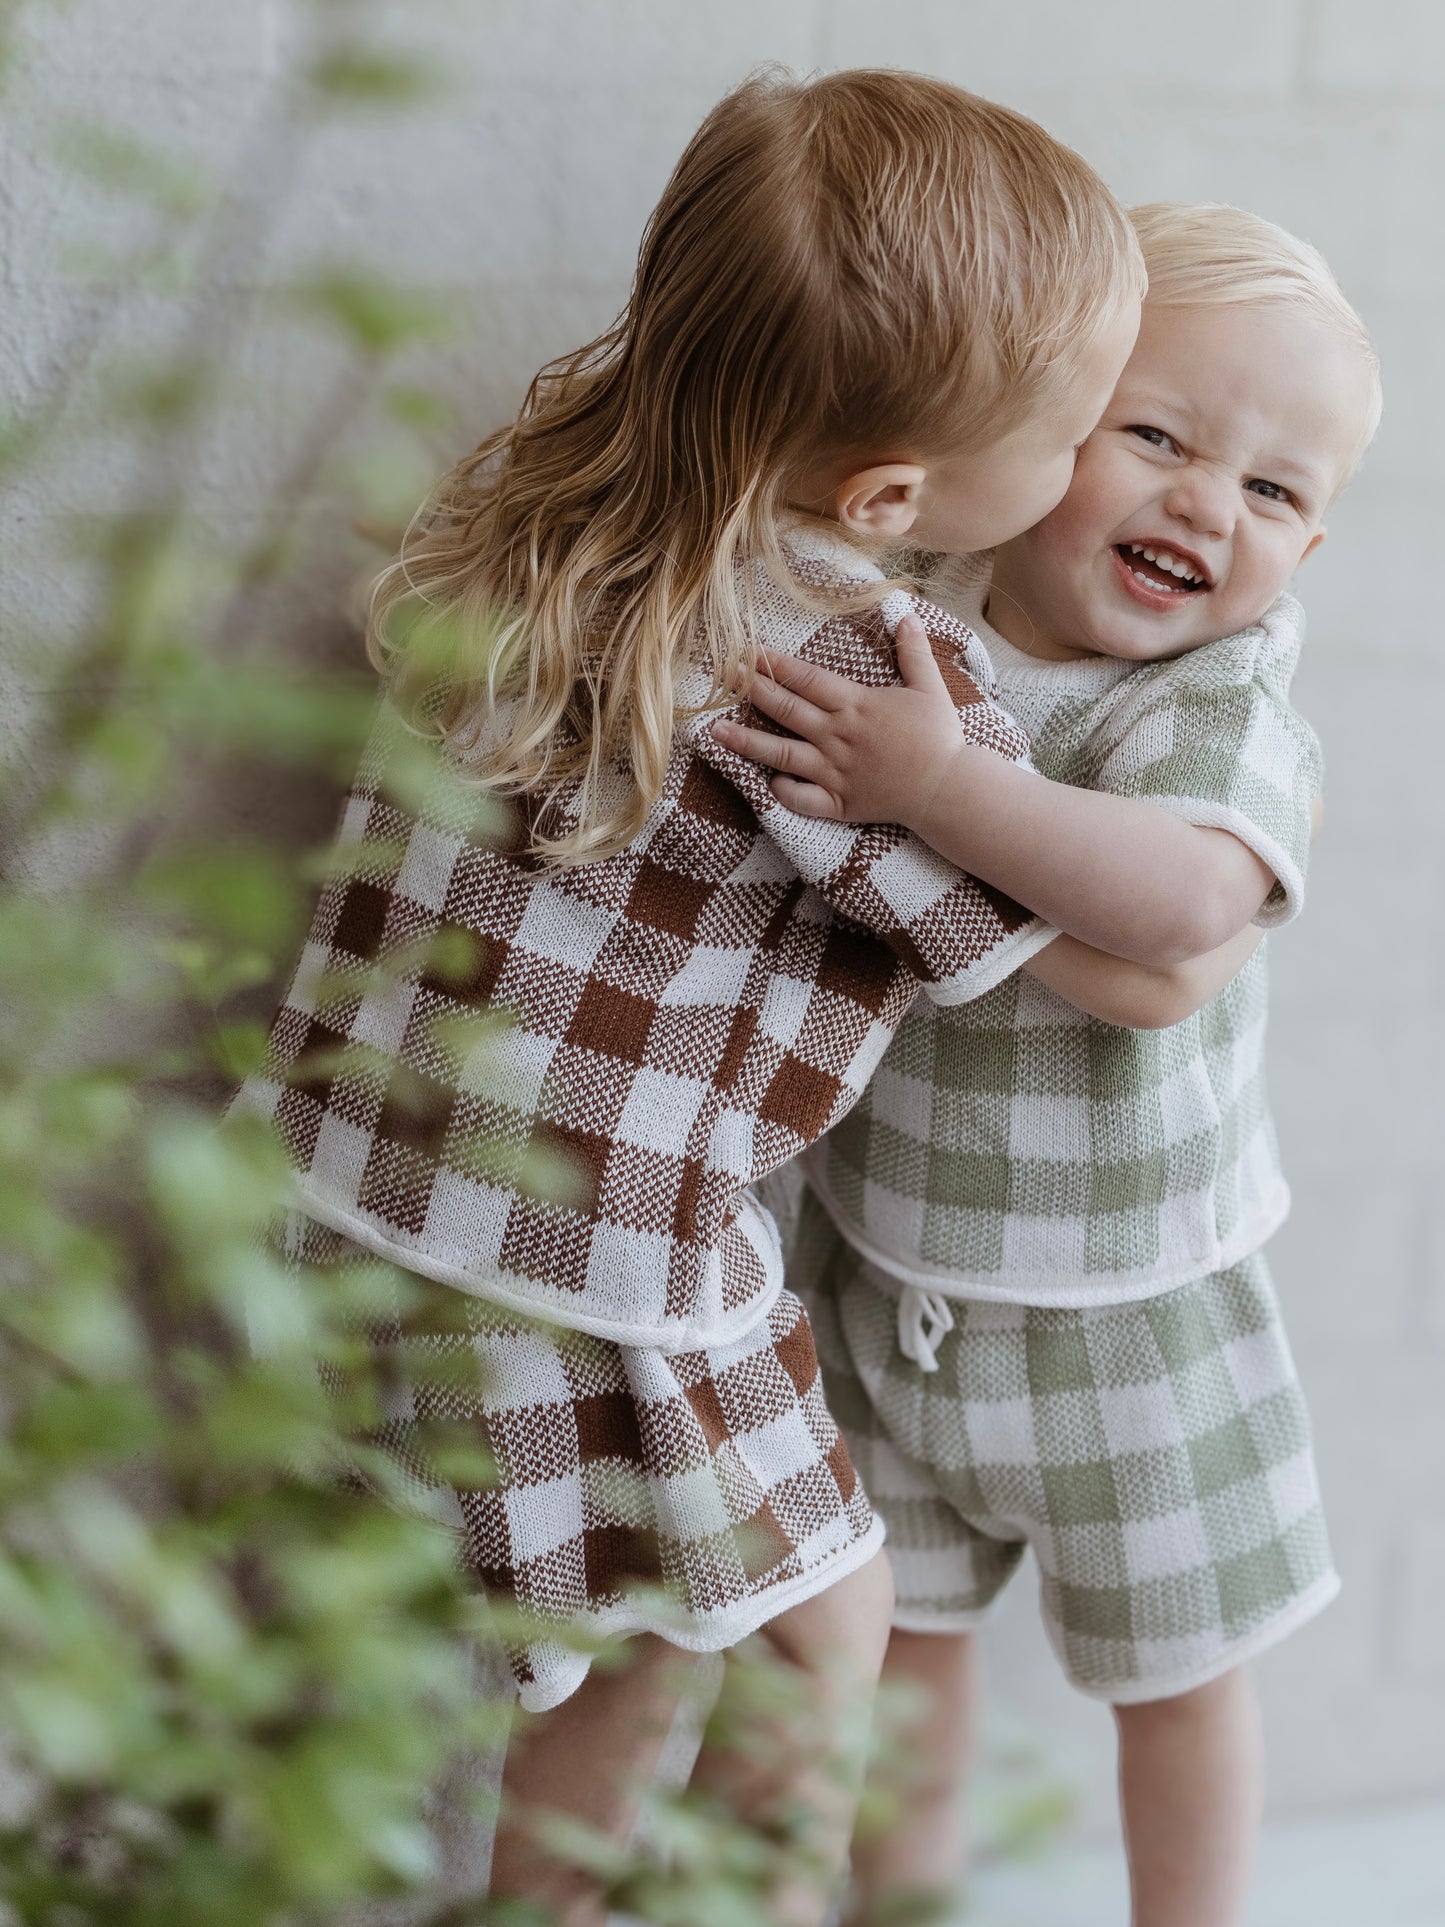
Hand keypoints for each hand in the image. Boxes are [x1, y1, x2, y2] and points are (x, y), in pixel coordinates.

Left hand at [710, 612, 967, 826]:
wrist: (948, 790)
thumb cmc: (939, 738)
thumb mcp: (930, 688)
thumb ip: (914, 652)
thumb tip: (906, 614)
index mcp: (856, 705)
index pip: (806, 679)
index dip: (774, 664)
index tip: (747, 650)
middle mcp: (838, 737)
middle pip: (785, 709)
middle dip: (751, 690)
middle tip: (722, 677)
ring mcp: (835, 771)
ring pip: (782, 754)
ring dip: (747, 742)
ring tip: (716, 733)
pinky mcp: (839, 802)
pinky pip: (801, 799)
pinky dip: (783, 790)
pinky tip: (768, 780)